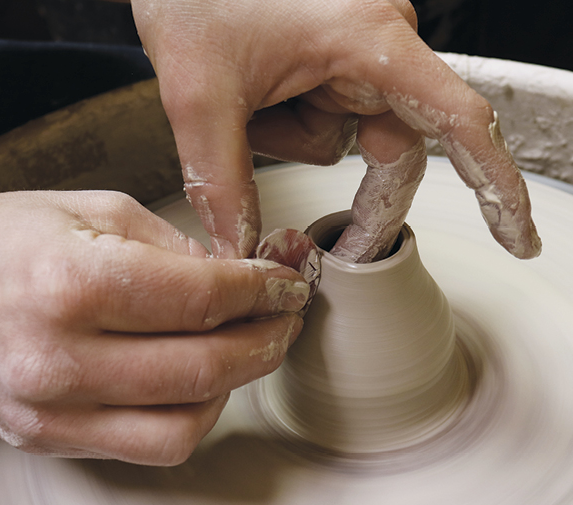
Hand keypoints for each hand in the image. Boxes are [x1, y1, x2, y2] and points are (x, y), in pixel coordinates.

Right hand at [0, 191, 307, 463]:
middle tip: (283, 320)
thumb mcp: (87, 211)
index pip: (200, 298)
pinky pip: (150, 449)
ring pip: (185, 424)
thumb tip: (238, 281)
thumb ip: (173, 247)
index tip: (285, 286)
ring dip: (234, 386)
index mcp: (70, 281)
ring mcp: (52, 411)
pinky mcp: (51, 439)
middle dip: (264, 342)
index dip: (261, 292)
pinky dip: (193, 418)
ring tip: (245, 350)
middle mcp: (59, 357)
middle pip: (204, 367)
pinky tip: (200, 384)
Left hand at [131, 0, 539, 259]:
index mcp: (369, 40)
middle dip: (357, 194)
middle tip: (340, 244)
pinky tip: (257, 97)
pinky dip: (291, 128)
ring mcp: (358, 53)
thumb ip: (221, 182)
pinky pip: (330, 122)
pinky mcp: (336, 60)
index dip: (496, 186)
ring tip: (250, 103)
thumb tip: (243, 250)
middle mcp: (378, 45)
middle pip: (397, 149)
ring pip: (350, 141)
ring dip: (295, 142)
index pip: (459, 123)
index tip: (518, 235)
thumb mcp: (199, 94)